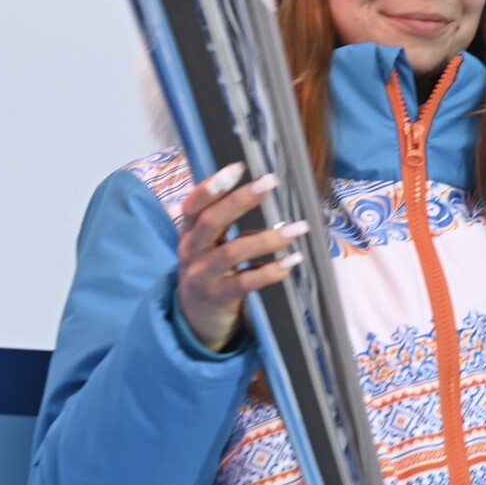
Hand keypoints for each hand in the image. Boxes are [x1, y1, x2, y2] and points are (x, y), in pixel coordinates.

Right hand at [176, 163, 305, 351]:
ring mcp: (202, 276)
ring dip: (267, 239)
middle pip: (210, 222)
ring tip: (298, 229)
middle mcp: (190, 251)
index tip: (238, 167)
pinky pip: (245, 283)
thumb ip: (222, 219)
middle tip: (270, 182)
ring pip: (231, 253)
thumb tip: (260, 187)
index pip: (192, 204)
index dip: (212, 186)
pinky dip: (270, 271)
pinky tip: (292, 261)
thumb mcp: (206, 243)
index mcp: (187, 232)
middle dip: (240, 201)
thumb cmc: (209, 268)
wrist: (196, 317)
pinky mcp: (219, 297)